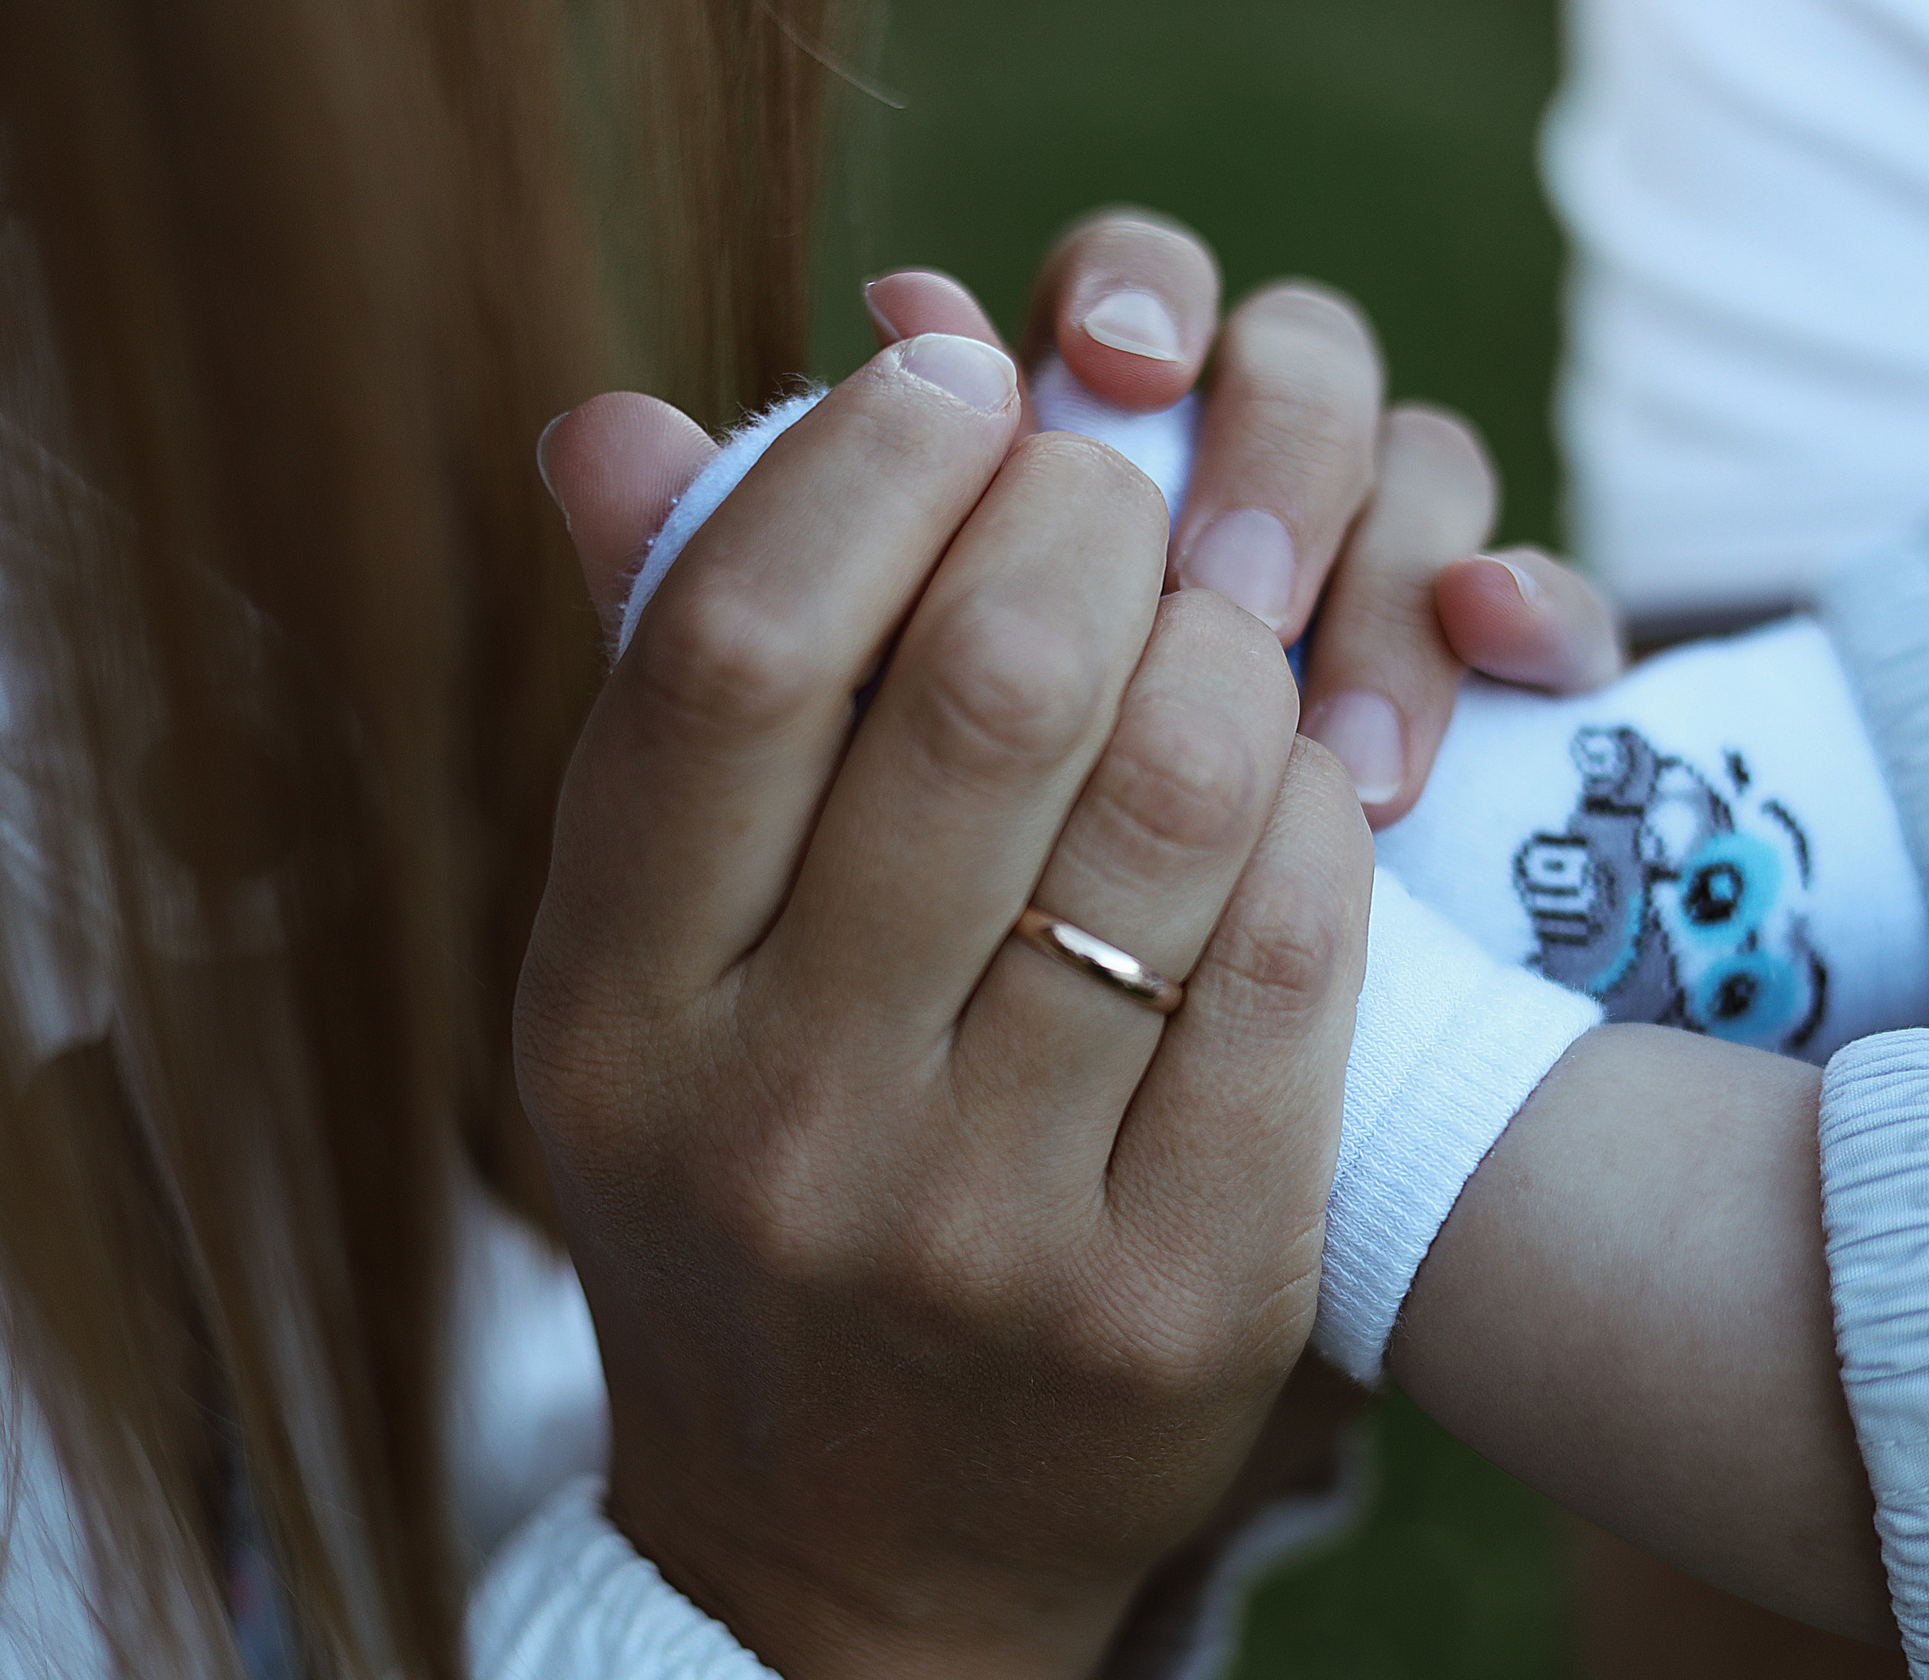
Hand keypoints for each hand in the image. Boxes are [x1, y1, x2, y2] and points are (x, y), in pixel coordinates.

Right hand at [521, 337, 1372, 1678]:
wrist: (848, 1551)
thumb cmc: (740, 1199)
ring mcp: (990, 1221)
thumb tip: (616, 416)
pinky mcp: (1184, 1291)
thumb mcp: (635, 984)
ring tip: (1220, 614)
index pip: (742, 648)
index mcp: (610, 1007)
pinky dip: (1317, 810)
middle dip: (1095, 517)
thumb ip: (655, 708)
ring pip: (1176, 799)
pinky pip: (1295, 957)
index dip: (871, 459)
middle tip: (1122, 477)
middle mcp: (781, 1117)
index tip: (956, 377)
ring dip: (1231, 643)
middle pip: (992, 691)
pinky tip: (1297, 770)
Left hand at [863, 209, 1622, 827]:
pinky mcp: (1498, 655)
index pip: (1139, 280)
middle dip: (1277, 456)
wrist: (1133, 950)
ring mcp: (1381, 547)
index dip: (1140, 291)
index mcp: (1102, 430)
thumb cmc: (1006, 800)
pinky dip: (1534, 605)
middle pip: (1303, 354)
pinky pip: (1547, 597)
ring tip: (1344, 750)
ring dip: (1387, 571)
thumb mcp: (949, 658)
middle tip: (1233, 593)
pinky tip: (1493, 634)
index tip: (1119, 365)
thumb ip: (938, 496)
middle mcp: (1248, 455)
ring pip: (1427, 462)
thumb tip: (908, 306)